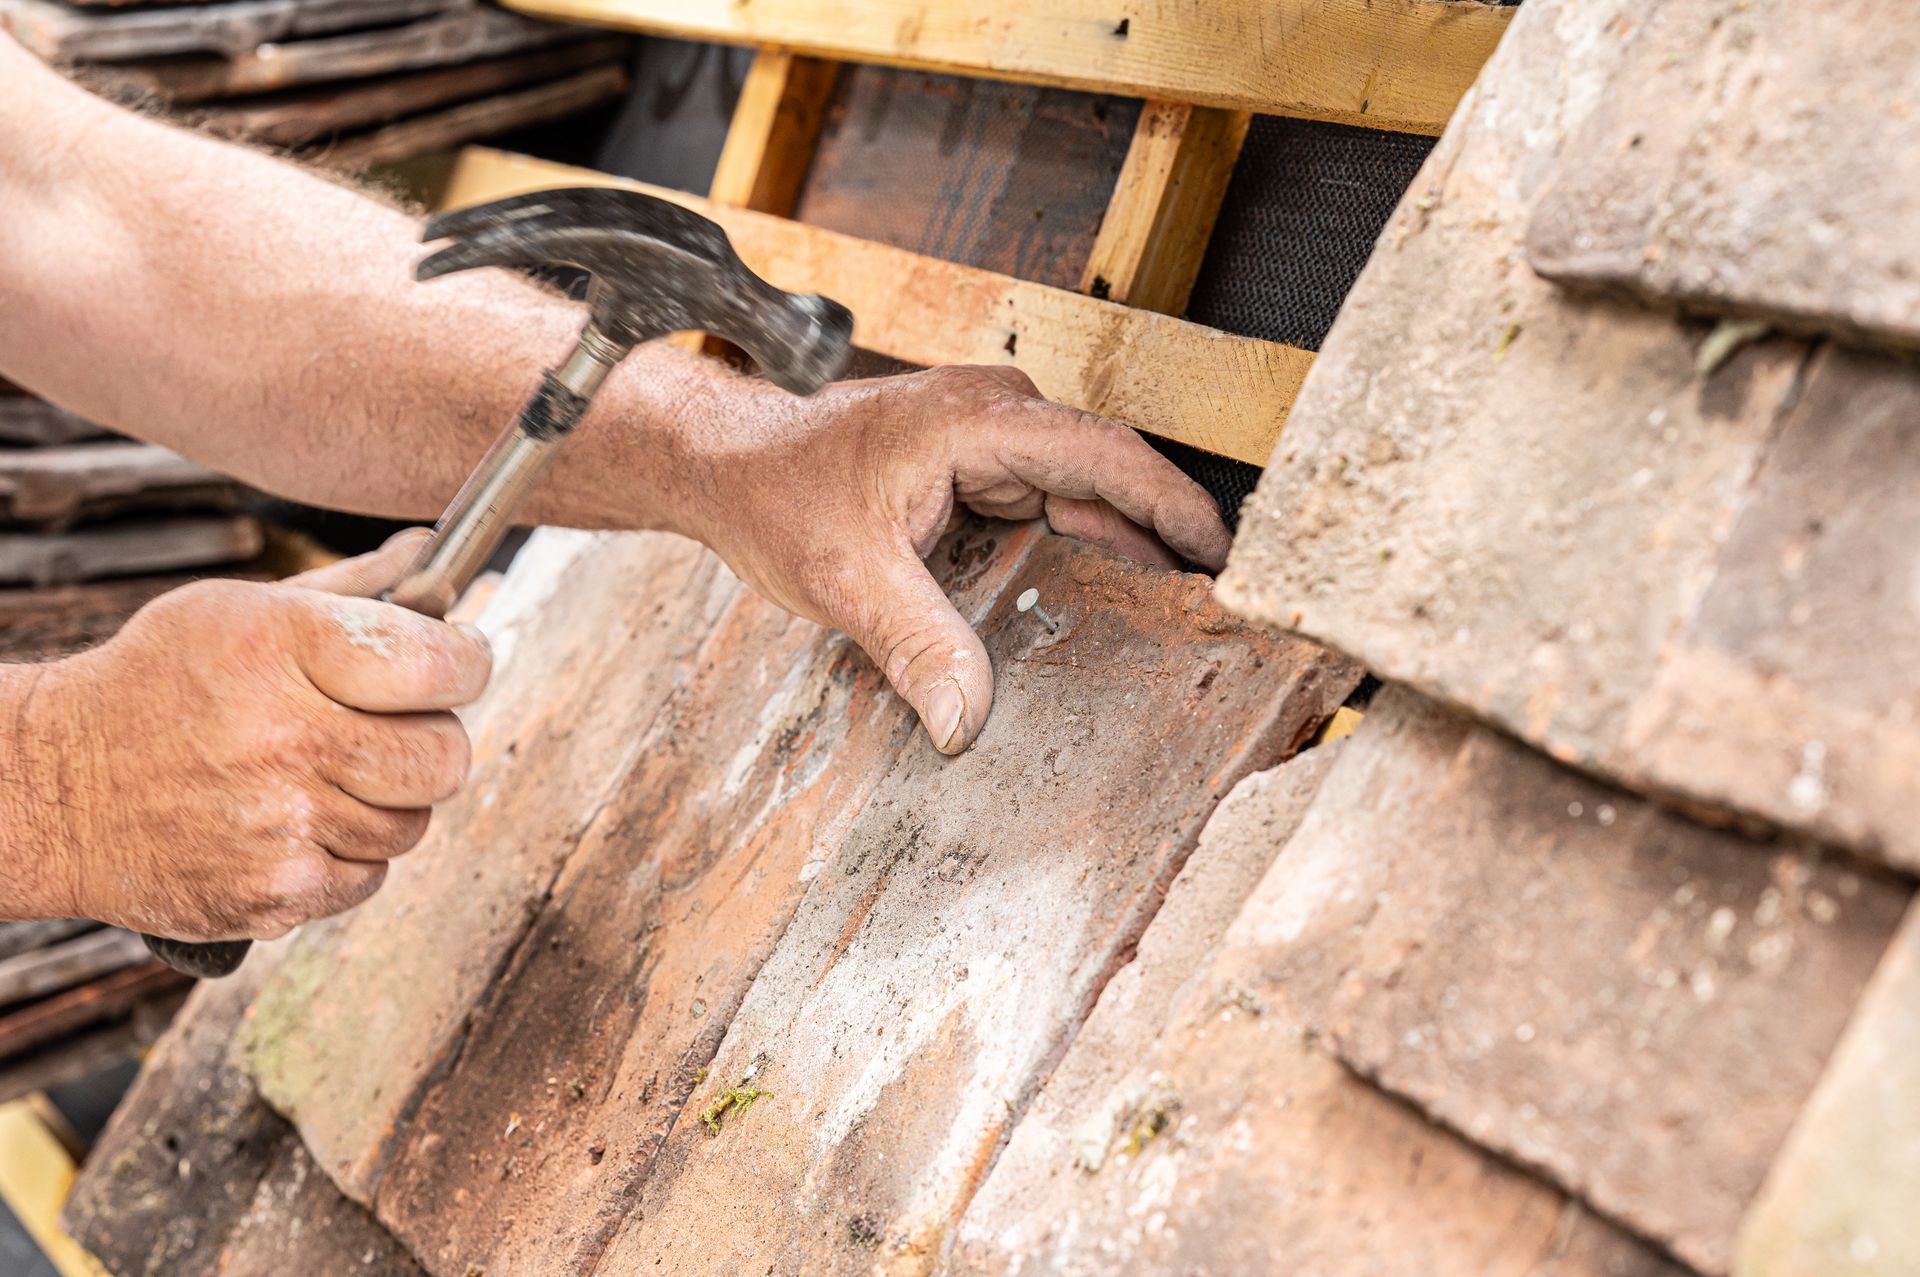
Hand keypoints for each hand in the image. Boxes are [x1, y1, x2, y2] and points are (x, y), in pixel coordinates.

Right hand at [10, 531, 491, 941]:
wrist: (50, 790)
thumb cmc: (159, 685)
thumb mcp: (239, 611)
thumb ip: (349, 588)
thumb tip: (432, 554)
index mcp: (281, 648)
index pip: (439, 665)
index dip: (467, 663)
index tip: (458, 662)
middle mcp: (285, 737)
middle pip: (445, 755)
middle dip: (432, 739)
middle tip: (392, 728)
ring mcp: (281, 822)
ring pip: (414, 821)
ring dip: (388, 800)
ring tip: (325, 774)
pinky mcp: (274, 892)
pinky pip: (371, 876)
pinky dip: (349, 853)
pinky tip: (298, 821)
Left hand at [667, 365, 1231, 753]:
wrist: (725, 463)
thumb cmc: (775, 491)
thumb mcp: (847, 577)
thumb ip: (916, 646)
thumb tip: (966, 723)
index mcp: (977, 422)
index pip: (1106, 456)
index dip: (1173, 506)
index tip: (1225, 555)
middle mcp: (995, 417)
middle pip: (1108, 475)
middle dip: (1165, 536)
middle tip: (1218, 606)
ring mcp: (988, 439)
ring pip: (1083, 493)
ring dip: (1125, 546)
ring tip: (1180, 611)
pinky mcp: (977, 466)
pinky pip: (1050, 505)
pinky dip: (1081, 547)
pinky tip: (1106, 598)